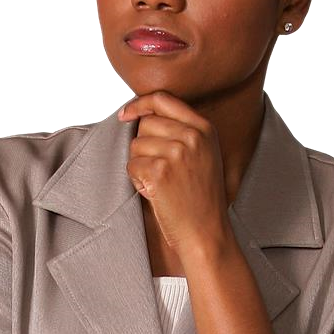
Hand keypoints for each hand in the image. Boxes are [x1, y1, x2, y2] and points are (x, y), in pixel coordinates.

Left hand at [118, 90, 229, 257]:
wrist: (207, 234)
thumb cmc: (200, 200)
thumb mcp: (203, 156)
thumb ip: (182, 132)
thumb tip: (141, 115)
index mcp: (204, 129)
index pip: (163, 99)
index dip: (140, 104)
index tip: (126, 114)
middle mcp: (192, 136)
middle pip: (146, 123)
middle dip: (143, 145)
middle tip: (157, 169)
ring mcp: (176, 152)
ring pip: (136, 145)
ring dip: (140, 165)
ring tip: (160, 184)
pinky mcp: (160, 171)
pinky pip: (132, 165)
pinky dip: (137, 181)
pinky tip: (155, 193)